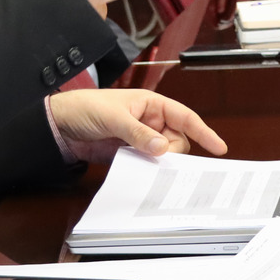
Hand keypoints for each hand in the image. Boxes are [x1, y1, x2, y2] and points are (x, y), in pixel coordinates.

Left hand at [48, 89, 226, 162]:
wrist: (60, 125)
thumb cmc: (86, 108)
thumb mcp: (114, 117)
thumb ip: (138, 133)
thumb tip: (162, 148)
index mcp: (151, 104)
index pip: (184, 117)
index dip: (203, 131)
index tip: (218, 147)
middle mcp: (151, 122)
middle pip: (178, 140)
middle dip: (174, 151)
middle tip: (159, 157)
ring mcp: (141, 139)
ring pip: (165, 155)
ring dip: (161, 162)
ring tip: (148, 165)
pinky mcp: (130, 154)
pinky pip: (148, 165)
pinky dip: (149, 170)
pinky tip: (143, 174)